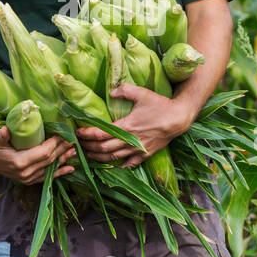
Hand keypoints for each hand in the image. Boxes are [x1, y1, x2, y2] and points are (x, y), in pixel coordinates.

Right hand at [0, 128, 75, 184]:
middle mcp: (26, 173)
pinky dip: (60, 172)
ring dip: (64, 160)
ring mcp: (28, 178)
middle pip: (49, 160)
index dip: (54, 144)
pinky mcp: (30, 180)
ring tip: (75, 151)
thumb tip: (6, 130)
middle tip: (73, 139)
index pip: (43, 153)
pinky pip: (48, 177)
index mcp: (19, 162)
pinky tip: (70, 169)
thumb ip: (0, 135)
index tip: (62, 134)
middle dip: (62, 149)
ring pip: (51, 169)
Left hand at [76, 82, 191, 166]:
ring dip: (98, 157)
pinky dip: (118, 166)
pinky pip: (129, 164)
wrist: (178, 119)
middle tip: (78, 144)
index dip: (86, 134)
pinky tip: (111, 165)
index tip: (77, 133)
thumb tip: (112, 92)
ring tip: (88, 154)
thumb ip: (125, 90)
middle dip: (88, 147)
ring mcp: (137, 150)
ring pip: (113, 158)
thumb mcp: (142, 93)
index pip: (100, 133)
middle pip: (102, 148)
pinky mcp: (145, 154)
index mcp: (126, 126)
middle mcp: (130, 140)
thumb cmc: (160, 105)